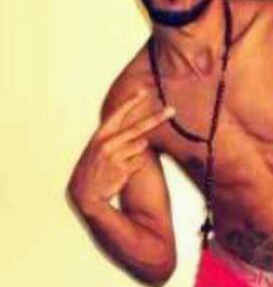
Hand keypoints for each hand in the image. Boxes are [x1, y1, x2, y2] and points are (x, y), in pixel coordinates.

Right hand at [68, 90, 174, 213]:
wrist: (85, 194)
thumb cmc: (94, 169)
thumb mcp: (97, 148)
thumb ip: (115, 138)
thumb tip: (142, 136)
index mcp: (100, 135)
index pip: (118, 114)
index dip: (132, 102)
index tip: (144, 91)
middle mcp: (107, 143)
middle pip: (138, 127)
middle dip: (157, 118)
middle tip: (172, 110)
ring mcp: (116, 156)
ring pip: (141, 146)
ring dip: (136, 153)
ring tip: (120, 163)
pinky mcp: (123, 170)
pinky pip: (140, 162)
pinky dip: (135, 166)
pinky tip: (120, 173)